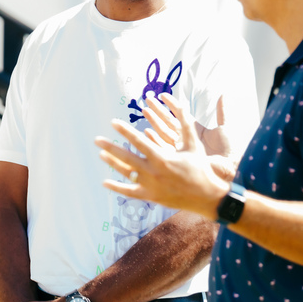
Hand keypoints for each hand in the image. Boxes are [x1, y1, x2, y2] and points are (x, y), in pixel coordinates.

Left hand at [96, 94, 227, 216]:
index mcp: (163, 158)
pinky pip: (129, 192)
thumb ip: (185, 125)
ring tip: (101, 154)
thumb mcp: (193, 145)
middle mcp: (154, 172)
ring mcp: (151, 186)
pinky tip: (105, 182)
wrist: (206, 196)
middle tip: (97, 139)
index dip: (125, 131)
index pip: (139, 141)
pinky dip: (116, 187)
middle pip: (127, 157)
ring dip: (112, 164)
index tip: (113, 122)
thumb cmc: (200, 168)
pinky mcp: (150, 196)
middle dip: (110, 147)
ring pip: (126, 173)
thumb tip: (182, 105)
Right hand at [144, 94, 234, 179]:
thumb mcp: (223, 127)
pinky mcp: (177, 158)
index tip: (162, 95)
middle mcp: (186, 137)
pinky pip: (162, 147)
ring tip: (144, 110)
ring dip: (154, 121)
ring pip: (163, 131)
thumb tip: (222, 95)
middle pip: (168, 121)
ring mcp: (180, 147)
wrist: (229, 168)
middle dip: (158, 110)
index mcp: (194, 129)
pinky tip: (147, 131)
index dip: (171, 104)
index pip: (180, 114)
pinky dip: (154, 139)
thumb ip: (221, 112)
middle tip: (148, 99)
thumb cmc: (228, 149)